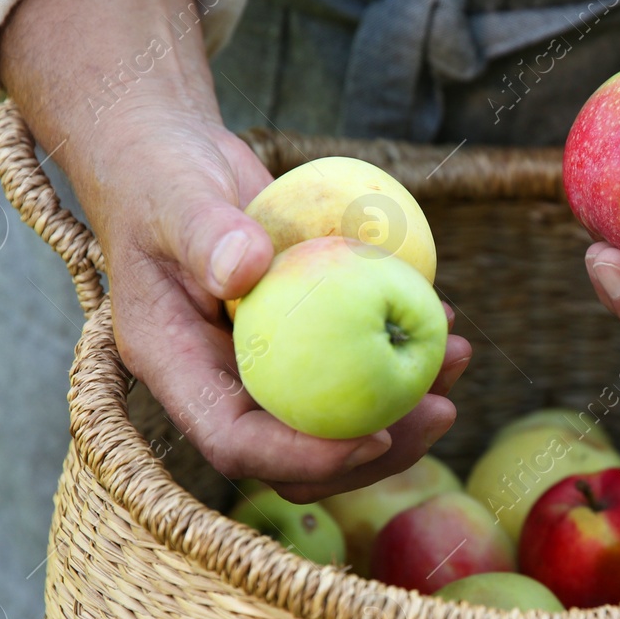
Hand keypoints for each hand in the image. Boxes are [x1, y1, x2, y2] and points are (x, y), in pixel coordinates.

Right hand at [0, 0, 467, 501]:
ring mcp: (263, 367)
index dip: (304, 457)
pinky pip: (354, 368)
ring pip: (335, 421)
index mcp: (176, 370)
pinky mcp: (301, 342)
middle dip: (376, 449)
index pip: (235, 443)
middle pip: (298, 454)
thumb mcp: (173, 194)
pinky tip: (448, 318)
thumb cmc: (159, 175)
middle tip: (442, 409)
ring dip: (405, 405)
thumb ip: (204, 232)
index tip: (374, 437)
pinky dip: (404, 354)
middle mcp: (219, 384)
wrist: (173, 161)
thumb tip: (248, 268)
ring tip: (460, 355)